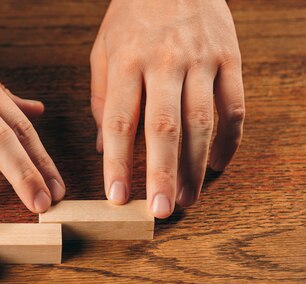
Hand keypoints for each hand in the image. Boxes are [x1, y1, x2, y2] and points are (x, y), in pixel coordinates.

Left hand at [90, 0, 244, 217]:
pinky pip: (234, 107)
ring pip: (202, 123)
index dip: (116, 163)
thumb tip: (101, 146)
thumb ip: (102, 98)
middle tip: (160, 211)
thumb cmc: (132, 17)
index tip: (117, 197)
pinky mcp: (230, 59)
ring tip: (187, 199)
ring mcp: (201, 61)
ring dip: (196, 167)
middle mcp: (164, 63)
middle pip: (164, 128)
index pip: (118, 122)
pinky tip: (217, 166)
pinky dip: (229, 140)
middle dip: (161, 174)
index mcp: (126, 63)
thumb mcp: (103, 50)